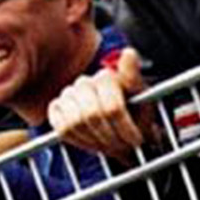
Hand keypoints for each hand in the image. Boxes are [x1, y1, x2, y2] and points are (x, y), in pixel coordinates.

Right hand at [47, 48, 157, 162]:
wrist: (124, 126)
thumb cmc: (134, 113)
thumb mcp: (143, 98)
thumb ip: (133, 77)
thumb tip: (129, 53)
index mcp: (107, 77)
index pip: (112, 106)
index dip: (125, 127)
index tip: (136, 140)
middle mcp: (85, 82)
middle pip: (92, 115)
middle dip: (111, 136)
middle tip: (122, 146)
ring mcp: (68, 95)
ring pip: (75, 123)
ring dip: (96, 140)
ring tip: (110, 144)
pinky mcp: (57, 109)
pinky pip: (62, 128)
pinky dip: (79, 140)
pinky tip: (93, 140)